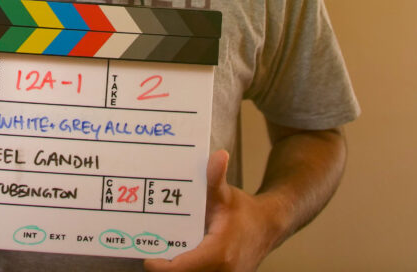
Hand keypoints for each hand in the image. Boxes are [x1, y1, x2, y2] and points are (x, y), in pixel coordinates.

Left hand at [143, 150, 282, 271]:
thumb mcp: (225, 194)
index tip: (147, 257)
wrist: (268, 226)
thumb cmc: (244, 210)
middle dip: (165, 267)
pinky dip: (188, 269)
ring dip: (177, 269)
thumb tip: (218, 155)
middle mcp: (223, 271)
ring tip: (162, 253)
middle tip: (151, 250)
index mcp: (219, 253)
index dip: (160, 266)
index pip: (181, 268)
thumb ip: (215, 177)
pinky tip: (177, 256)